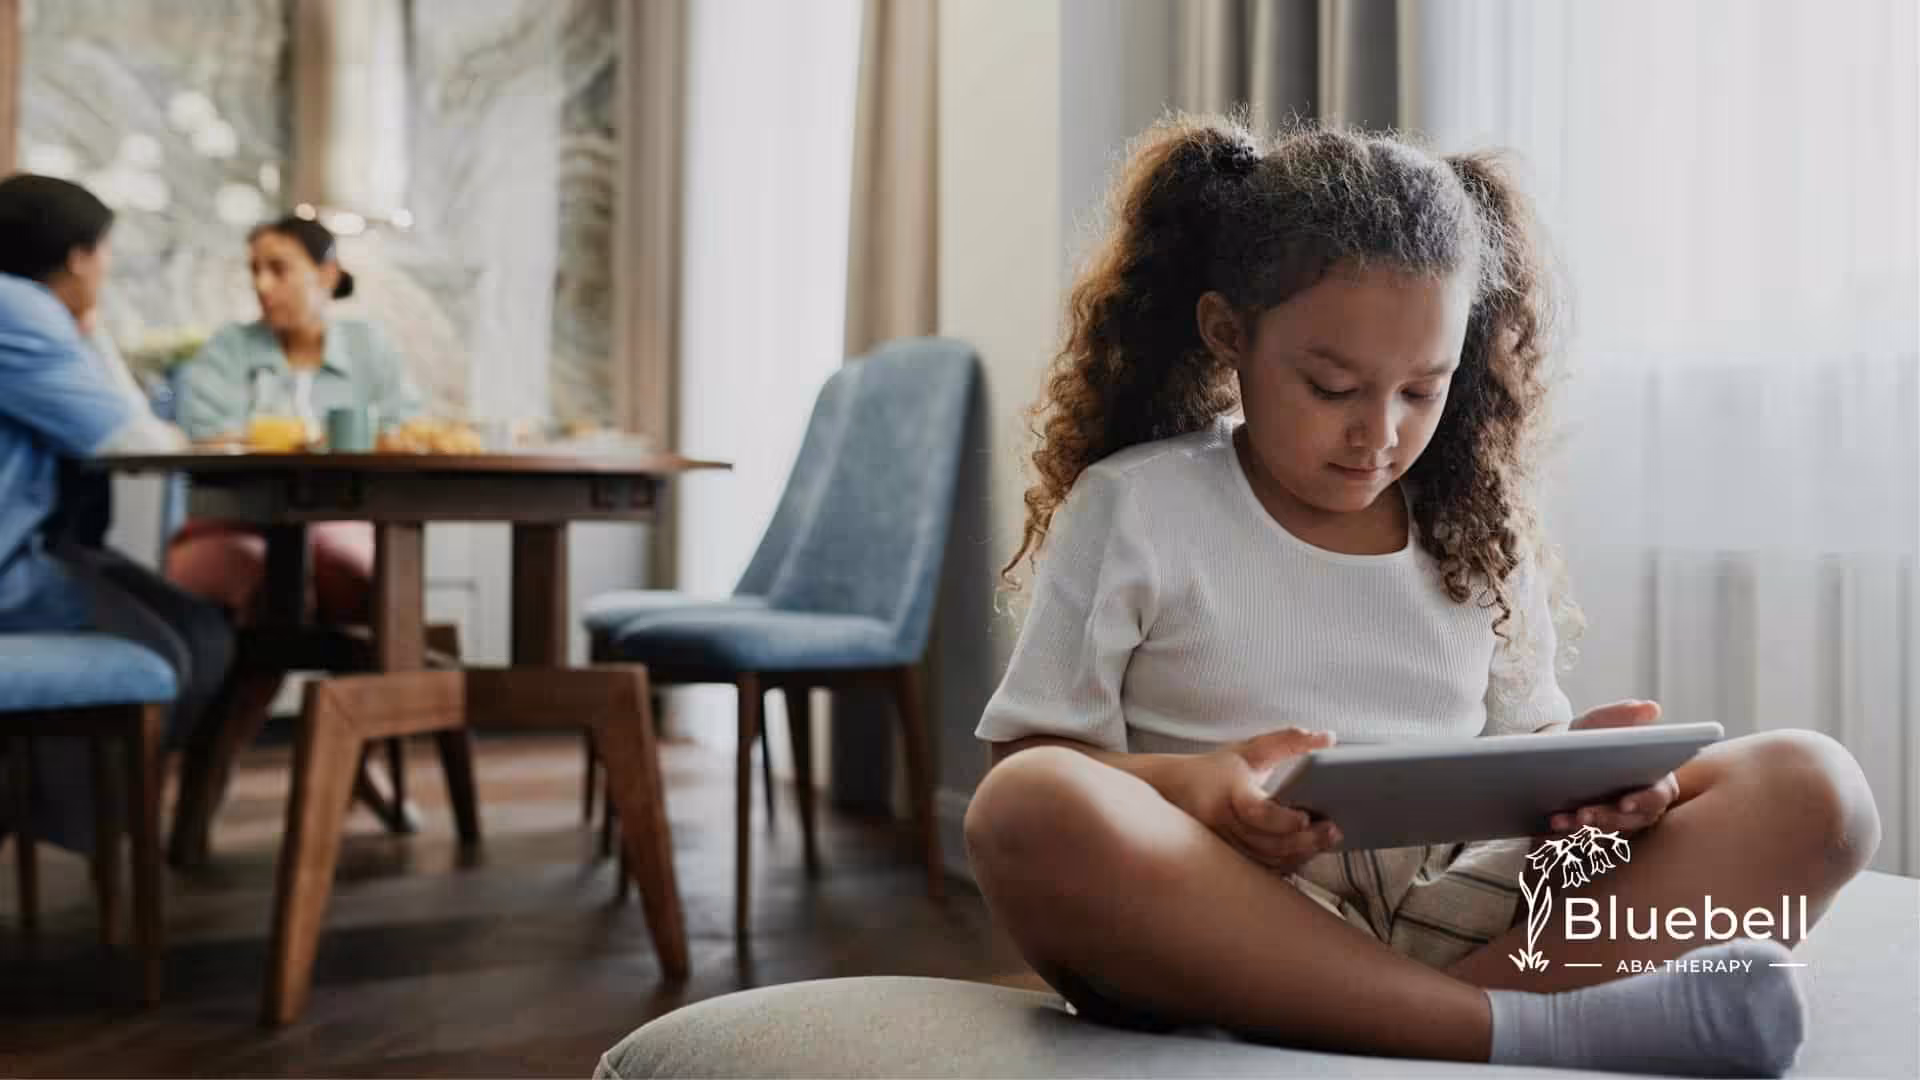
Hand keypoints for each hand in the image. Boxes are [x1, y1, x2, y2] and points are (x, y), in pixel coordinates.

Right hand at [1153, 727, 1342, 874]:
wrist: (1170, 791)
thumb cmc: (1216, 769)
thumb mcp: (1250, 749)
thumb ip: (1289, 741)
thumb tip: (1328, 737)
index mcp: (1228, 792)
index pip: (1257, 811)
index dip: (1283, 819)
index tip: (1307, 816)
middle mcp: (1221, 823)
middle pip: (1267, 842)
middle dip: (1304, 841)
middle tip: (1333, 832)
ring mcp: (1221, 846)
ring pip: (1265, 860)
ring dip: (1298, 854)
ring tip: (1325, 841)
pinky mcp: (1224, 860)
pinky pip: (1259, 870)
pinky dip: (1284, 864)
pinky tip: (1303, 853)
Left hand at [1543, 700, 1677, 837]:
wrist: (1559, 756)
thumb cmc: (1590, 738)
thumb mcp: (1600, 722)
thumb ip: (1623, 715)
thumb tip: (1651, 708)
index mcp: (1654, 782)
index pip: (1656, 797)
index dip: (1643, 801)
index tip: (1624, 803)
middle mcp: (1639, 809)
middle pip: (1628, 822)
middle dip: (1605, 819)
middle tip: (1583, 814)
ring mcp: (1616, 825)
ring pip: (1603, 835)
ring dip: (1581, 829)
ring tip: (1558, 820)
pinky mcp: (1591, 836)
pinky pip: (1579, 843)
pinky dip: (1563, 836)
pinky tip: (1546, 827)